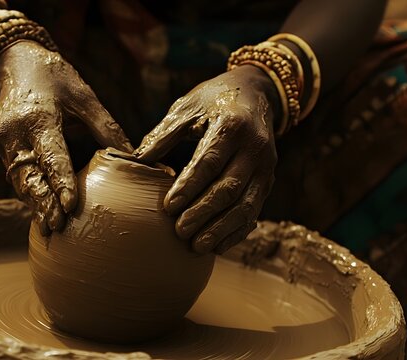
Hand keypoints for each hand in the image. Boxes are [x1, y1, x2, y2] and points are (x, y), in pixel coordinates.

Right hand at [0, 41, 132, 235]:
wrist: (12, 62)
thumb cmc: (54, 76)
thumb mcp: (83, 95)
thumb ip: (105, 127)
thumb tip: (132, 156)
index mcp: (37, 118)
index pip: (50, 156)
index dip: (60, 182)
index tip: (70, 206)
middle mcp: (14, 134)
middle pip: (29, 176)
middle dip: (43, 203)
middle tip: (57, 226)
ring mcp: (3, 143)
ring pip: (19, 180)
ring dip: (34, 204)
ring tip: (50, 227)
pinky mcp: (1, 148)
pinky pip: (16, 175)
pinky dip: (29, 193)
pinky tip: (41, 211)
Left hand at [134, 65, 278, 253]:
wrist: (255, 93)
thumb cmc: (213, 99)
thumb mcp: (188, 106)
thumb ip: (165, 133)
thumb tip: (137, 160)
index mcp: (232, 125)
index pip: (210, 161)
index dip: (189, 186)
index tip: (168, 206)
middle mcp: (254, 148)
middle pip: (229, 188)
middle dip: (203, 213)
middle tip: (179, 231)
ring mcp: (266, 167)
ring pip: (246, 205)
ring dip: (221, 229)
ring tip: (197, 247)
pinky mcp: (269, 181)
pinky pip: (254, 211)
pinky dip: (237, 231)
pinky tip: (218, 246)